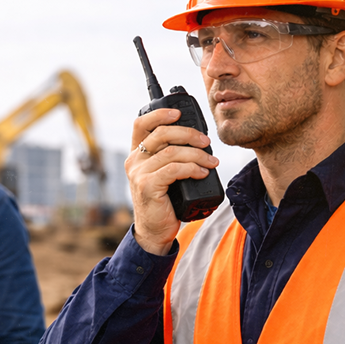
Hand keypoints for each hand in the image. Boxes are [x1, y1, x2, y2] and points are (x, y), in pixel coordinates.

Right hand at [126, 108, 217, 254]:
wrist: (155, 230)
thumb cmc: (164, 200)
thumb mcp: (164, 174)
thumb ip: (170, 156)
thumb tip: (197, 139)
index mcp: (136, 154)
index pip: (140, 124)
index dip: (159, 114)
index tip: (178, 113)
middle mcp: (134, 161)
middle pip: (160, 133)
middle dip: (188, 134)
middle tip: (206, 142)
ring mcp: (138, 173)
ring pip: (171, 152)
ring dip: (196, 155)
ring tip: (211, 162)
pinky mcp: (147, 186)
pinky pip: (173, 170)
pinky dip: (192, 168)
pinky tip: (202, 173)